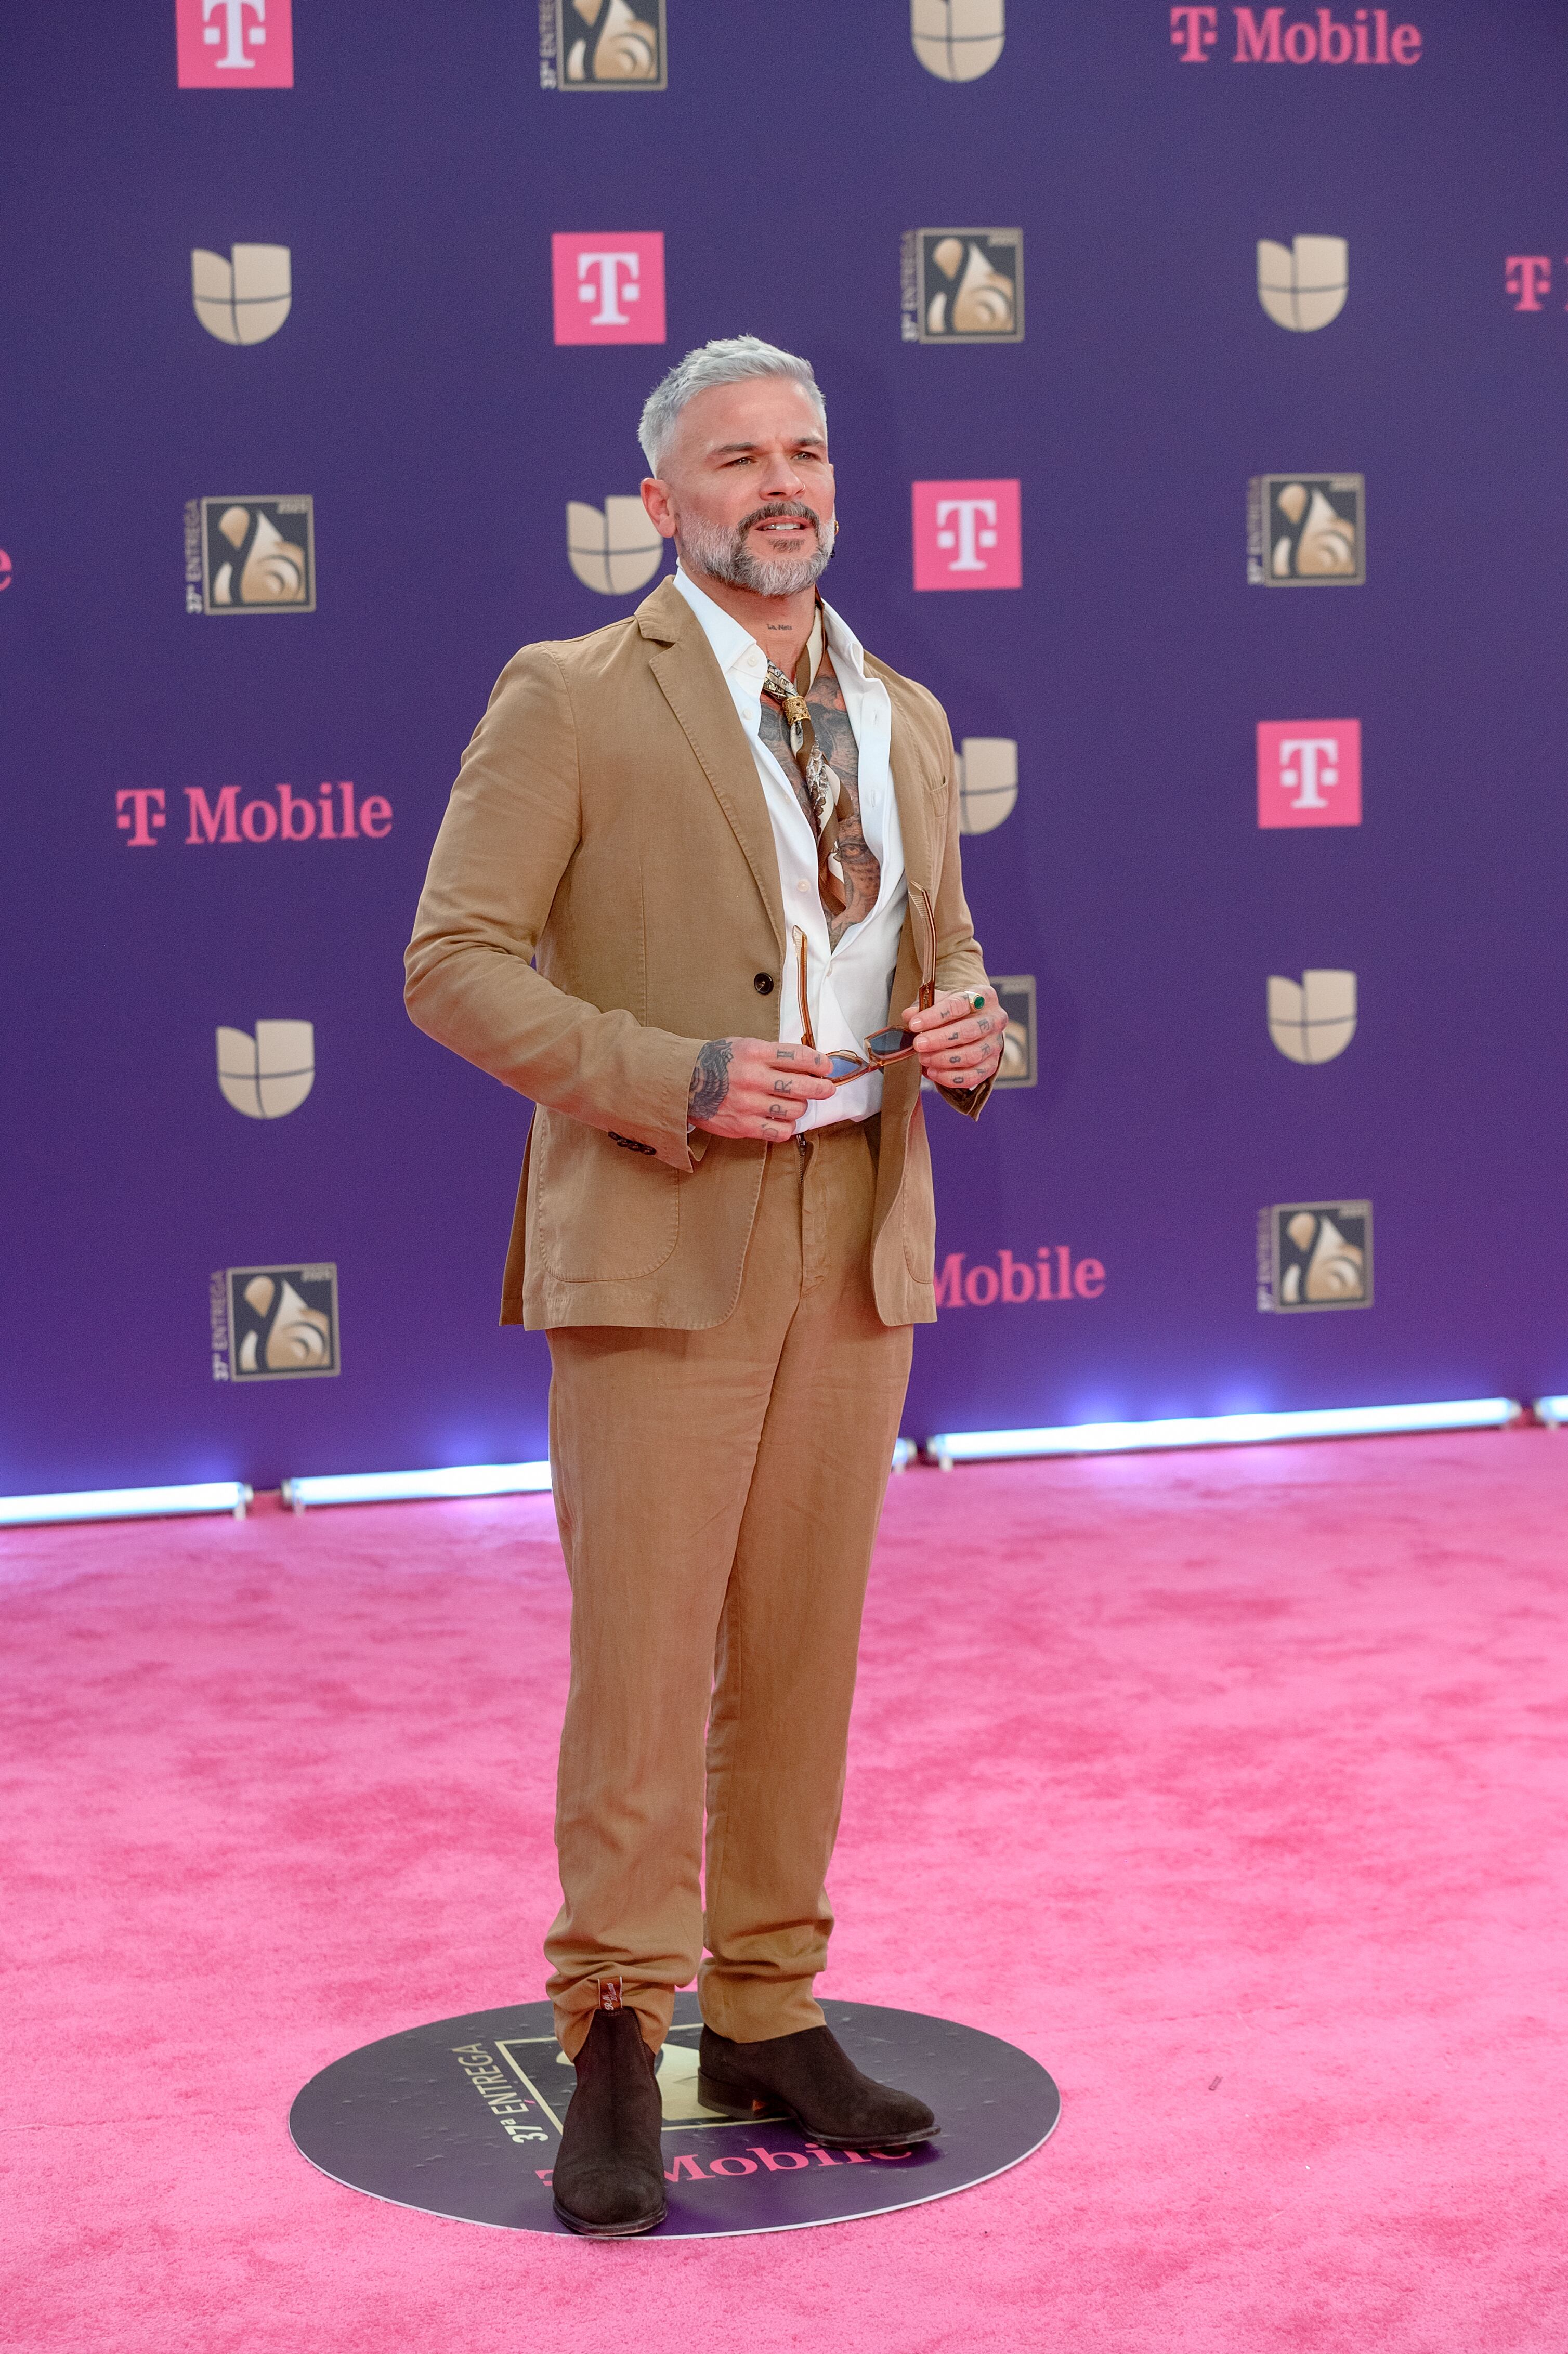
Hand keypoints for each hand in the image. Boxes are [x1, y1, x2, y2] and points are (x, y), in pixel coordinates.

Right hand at [688, 1037, 836, 1139]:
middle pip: (802, 1086)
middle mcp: (753, 1078)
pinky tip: (783, 1120)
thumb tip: (805, 1063)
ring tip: (795, 1103)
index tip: (826, 1067)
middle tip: (827, 1088)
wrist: (683, 1083)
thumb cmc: (715, 1063)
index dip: (818, 1062)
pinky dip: (787, 1127)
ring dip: (800, 1107)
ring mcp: (748, 1104)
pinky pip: (779, 1131)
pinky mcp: (743, 1126)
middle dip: (821, 1087)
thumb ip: (771, 1054)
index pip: (797, 1057)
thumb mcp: (742, 1046)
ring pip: (794, 1110)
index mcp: (754, 1053)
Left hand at [900, 985, 1007, 1088]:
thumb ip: (924, 1007)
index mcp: (983, 996)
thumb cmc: (956, 1010)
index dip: (935, 1016)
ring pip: (972, 1055)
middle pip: (968, 1031)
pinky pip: (973, 1075)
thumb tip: (909, 1015)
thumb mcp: (940, 1001)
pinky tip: (933, 1072)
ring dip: (944, 1059)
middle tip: (918, 1044)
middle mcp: (994, 1019)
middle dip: (939, 1040)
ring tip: (924, 1059)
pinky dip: (951, 1077)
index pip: (959, 1004)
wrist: (975, 1022)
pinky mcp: (992, 1064)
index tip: (914, 1024)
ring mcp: (995, 1044)